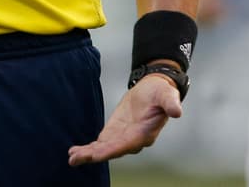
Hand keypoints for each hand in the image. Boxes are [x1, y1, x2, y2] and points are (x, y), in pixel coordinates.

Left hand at [67, 73, 182, 166]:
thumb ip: (170, 103)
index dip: (112, 149)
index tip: (97, 154)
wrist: (154, 89)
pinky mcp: (115, 132)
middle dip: (95, 155)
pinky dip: (89, 148)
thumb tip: (177, 112)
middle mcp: (133, 140)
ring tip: (71, 158)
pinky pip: (100, 143)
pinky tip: (75, 152)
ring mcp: (123, 137)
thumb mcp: (167, 94)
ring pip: (104, 149)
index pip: (127, 144)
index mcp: (145, 133)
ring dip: (88, 154)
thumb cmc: (161, 92)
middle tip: (76, 158)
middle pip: (112, 150)